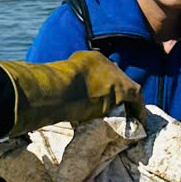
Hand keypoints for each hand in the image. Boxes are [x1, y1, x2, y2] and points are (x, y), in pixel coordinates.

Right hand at [0, 51, 143, 134]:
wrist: (59, 87)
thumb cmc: (50, 86)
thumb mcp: (54, 79)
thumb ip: (57, 83)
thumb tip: (41, 95)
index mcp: (89, 59)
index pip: (103, 70)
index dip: (106, 85)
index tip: (105, 95)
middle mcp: (105, 63)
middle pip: (119, 79)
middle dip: (121, 93)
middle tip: (122, 108)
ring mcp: (115, 76)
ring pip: (129, 90)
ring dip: (131, 103)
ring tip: (133, 117)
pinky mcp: (122, 90)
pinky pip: (136, 101)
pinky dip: (138, 111)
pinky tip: (139, 123)